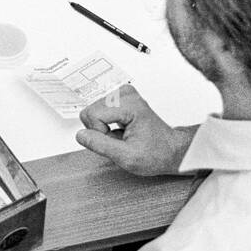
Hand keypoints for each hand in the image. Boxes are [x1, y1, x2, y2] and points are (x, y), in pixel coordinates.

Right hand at [76, 86, 194, 176]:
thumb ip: (101, 145)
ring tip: (120, 135)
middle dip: (99, 130)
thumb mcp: (127, 157)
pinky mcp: (121, 96)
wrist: (170, 149)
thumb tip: (81, 135)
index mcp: (130, 105)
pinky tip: (119, 128)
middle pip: (90, 110)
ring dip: (102, 127)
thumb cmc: (155, 153)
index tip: (115, 142)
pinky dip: (106, 122)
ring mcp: (124, 93)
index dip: (98, 134)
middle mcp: (126, 94)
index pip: (92, 114)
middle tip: (118, 139)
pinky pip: (99, 109)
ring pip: (93, 110)